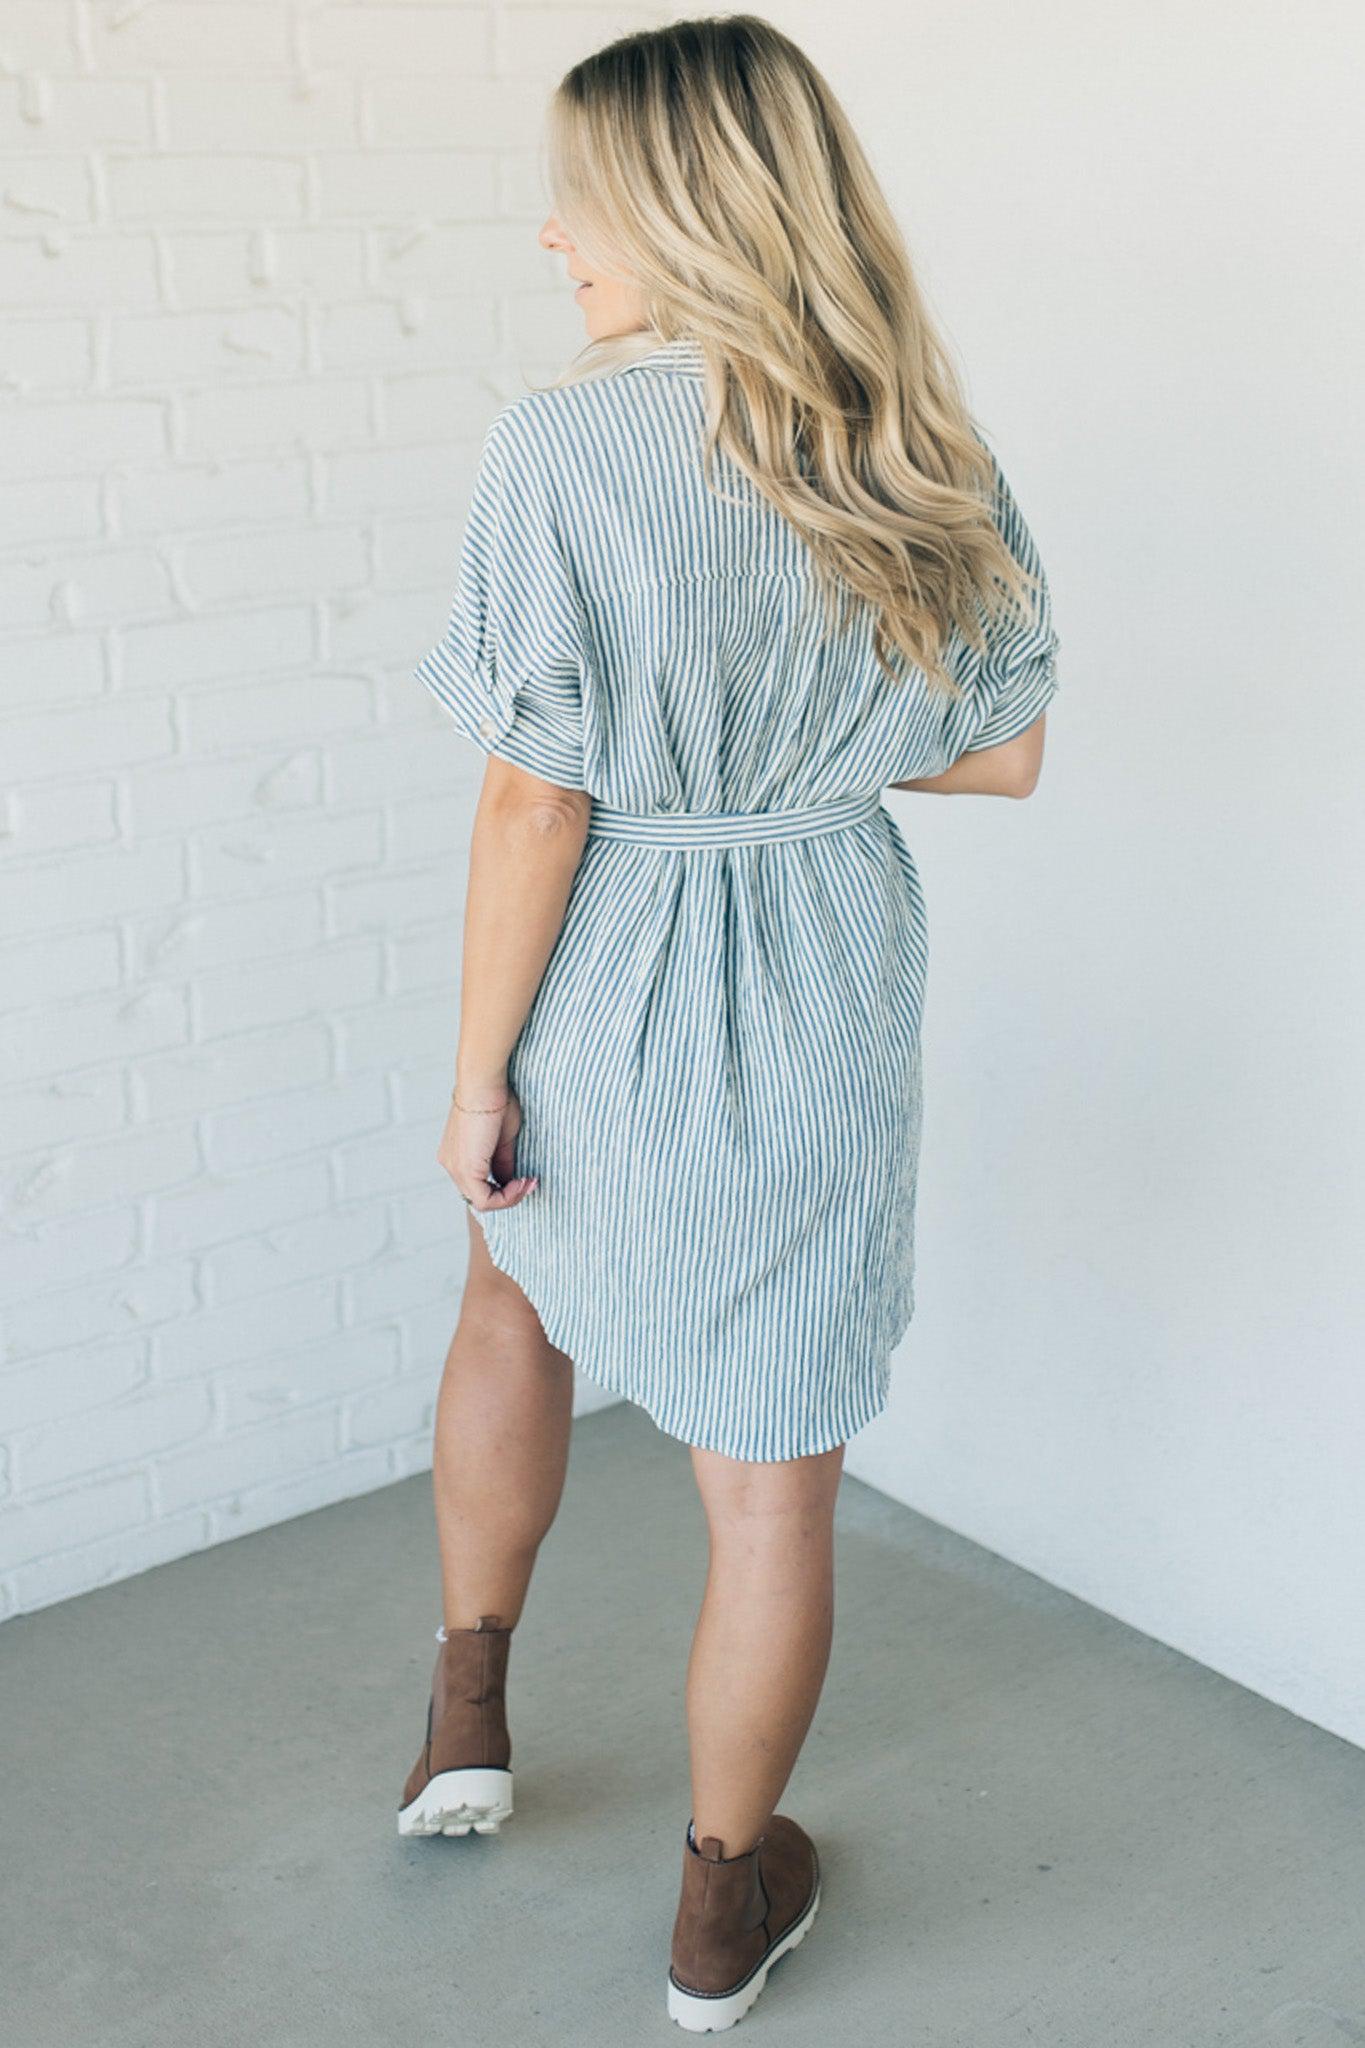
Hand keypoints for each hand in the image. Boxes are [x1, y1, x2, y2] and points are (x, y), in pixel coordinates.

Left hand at [437, 1087, 538, 1210]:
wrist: (484, 1085)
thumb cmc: (495, 1101)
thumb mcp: (502, 1139)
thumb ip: (502, 1162)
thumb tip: (510, 1180)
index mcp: (456, 1154)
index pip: (479, 1184)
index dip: (504, 1187)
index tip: (526, 1177)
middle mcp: (451, 1164)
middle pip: (479, 1195)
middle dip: (509, 1194)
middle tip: (529, 1182)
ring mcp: (455, 1168)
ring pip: (481, 1201)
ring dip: (510, 1196)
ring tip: (527, 1182)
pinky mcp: (465, 1169)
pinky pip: (485, 1199)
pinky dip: (507, 1196)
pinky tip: (521, 1182)